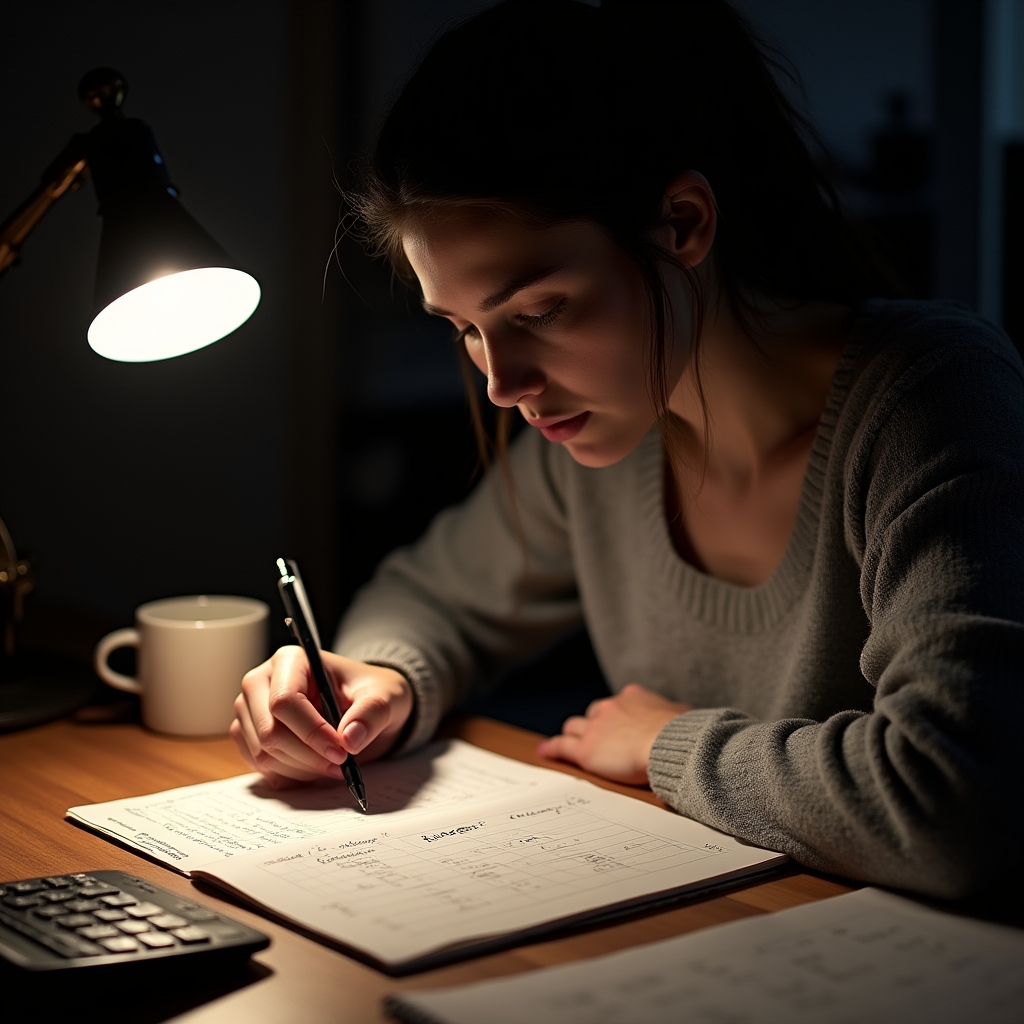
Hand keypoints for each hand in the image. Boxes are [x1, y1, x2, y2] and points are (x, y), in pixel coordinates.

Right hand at [230, 646, 413, 787]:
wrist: (362, 706)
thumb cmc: (370, 692)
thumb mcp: (385, 696)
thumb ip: (372, 713)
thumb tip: (350, 739)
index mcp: (290, 660)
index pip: (285, 701)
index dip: (311, 732)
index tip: (341, 752)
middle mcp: (261, 682)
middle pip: (270, 731)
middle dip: (308, 755)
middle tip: (341, 764)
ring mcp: (250, 710)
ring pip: (263, 753)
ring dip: (301, 769)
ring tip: (332, 765)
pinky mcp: (249, 735)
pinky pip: (260, 766)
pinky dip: (290, 775)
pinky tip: (315, 767)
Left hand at [536, 683, 689, 785]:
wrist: (668, 743)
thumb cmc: (682, 732)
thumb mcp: (683, 715)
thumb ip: (676, 714)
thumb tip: (686, 716)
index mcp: (634, 696)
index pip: (619, 704)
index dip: (617, 716)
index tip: (621, 724)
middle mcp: (611, 707)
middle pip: (594, 713)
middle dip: (594, 724)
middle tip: (598, 737)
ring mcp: (596, 727)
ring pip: (576, 727)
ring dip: (574, 734)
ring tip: (568, 742)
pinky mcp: (586, 749)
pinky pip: (563, 745)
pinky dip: (553, 748)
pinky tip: (546, 751)